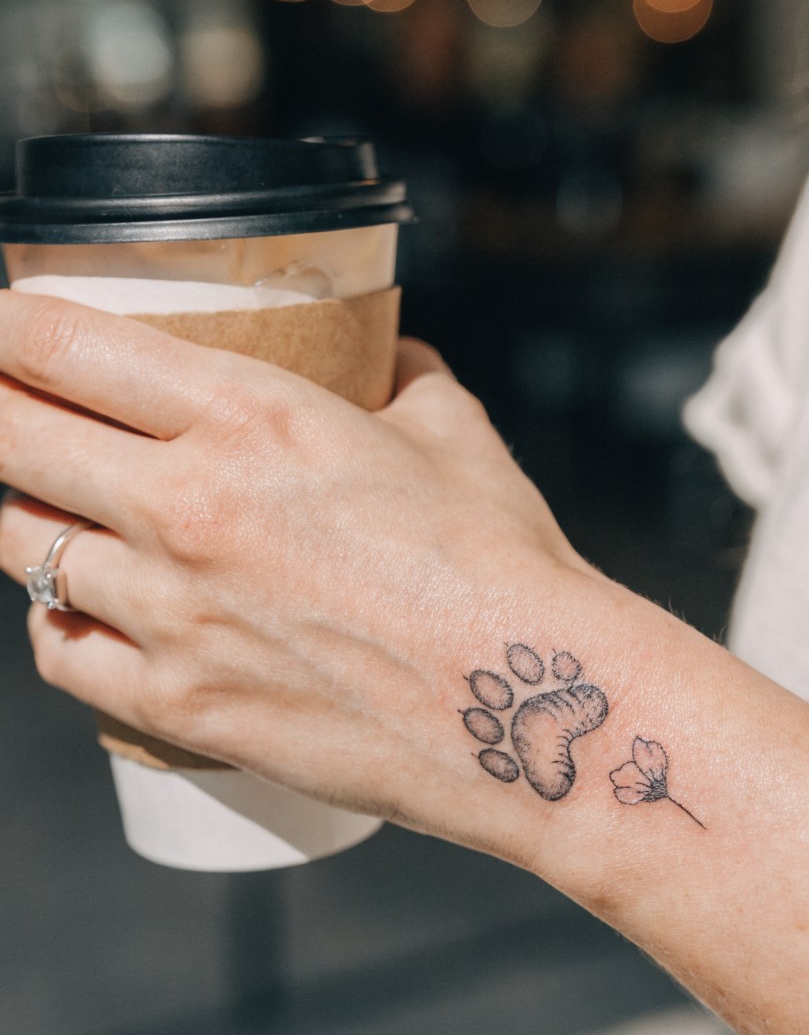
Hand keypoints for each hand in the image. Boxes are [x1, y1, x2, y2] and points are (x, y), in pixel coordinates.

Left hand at [0, 292, 591, 865]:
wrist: (529, 707)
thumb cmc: (500, 563)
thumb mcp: (450, 430)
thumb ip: (400, 375)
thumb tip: (385, 353)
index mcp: (249, 417)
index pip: (61, 347)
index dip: (0, 327)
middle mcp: (186, 509)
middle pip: (11, 439)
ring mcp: (171, 614)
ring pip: (16, 545)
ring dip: (17, 514)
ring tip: (42, 506)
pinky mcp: (177, 703)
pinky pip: (59, 651)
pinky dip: (55, 622)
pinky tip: (75, 608)